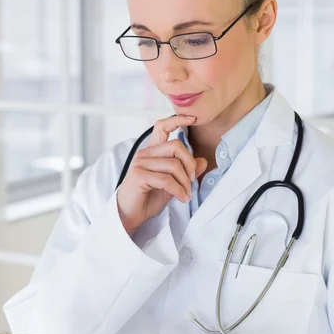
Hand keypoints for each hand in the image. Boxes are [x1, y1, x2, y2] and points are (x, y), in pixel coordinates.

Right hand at [117, 115, 207, 234]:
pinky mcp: (139, 176)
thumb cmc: (148, 198)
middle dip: (190, 164)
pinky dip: (179, 190)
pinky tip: (182, 198)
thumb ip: (186, 171)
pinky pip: (167, 180)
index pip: (162, 126)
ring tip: (186, 195)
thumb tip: (203, 161)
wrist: (130, 214)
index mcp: (152, 151)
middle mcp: (145, 153)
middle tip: (192, 181)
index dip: (178, 119)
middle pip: (176, 146)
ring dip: (185, 183)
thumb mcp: (172, 183)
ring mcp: (141, 164)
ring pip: (174, 165)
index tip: (193, 119)